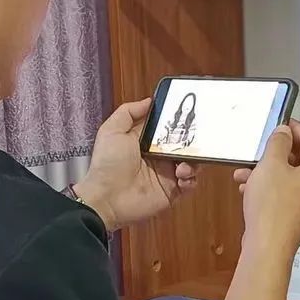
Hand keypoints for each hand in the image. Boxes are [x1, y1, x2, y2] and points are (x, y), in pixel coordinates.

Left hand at [73, 99, 198, 231]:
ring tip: (182, 165)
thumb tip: (149, 101)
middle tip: (192, 142)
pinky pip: (190, 183)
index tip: (188, 116)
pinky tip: (182, 176)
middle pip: (183, 144)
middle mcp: (158, 156)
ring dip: (193, 161)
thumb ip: (128, 112)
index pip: (167, 128)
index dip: (178, 122)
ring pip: (191, 163)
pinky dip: (191, 179)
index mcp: (145, 140)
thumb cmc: (107, 164)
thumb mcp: (112, 131)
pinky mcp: (172, 191)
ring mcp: (166, 174)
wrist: (107, 199)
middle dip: (191, 141)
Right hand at [233, 121, 299, 259]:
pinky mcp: (298, 216)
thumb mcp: (271, 165)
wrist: (268, 247)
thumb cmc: (272, 202)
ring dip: (266, 171)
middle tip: (257, 148)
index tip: (277, 121)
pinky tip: (246, 189)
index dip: (294, 128)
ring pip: (289, 177)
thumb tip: (285, 132)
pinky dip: (268, 187)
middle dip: (275, 153)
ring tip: (243, 173)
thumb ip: (279, 143)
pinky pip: (285, 193)